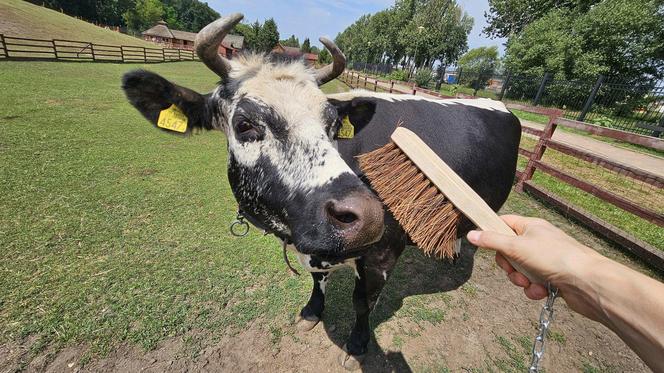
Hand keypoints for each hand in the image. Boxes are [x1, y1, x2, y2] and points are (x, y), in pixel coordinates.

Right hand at [466, 215, 599, 299]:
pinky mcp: (552, 278)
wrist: (587, 282)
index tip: (484, 244)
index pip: (504, 223)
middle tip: (513, 270)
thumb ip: (492, 241)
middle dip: (508, 266)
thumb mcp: (516, 246)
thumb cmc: (555, 257)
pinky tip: (542, 292)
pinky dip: (533, 289)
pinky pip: (532, 283)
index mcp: (531, 227)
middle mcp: (538, 241)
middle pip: (509, 251)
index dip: (492, 233)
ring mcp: (545, 260)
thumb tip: (470, 234)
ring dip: (521, 280)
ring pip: (520, 270)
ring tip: (530, 284)